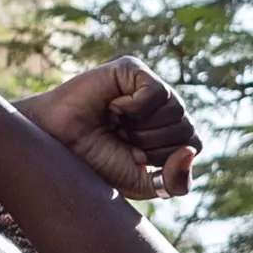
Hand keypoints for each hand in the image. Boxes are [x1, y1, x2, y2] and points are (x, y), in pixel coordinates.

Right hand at [24, 59, 200, 199]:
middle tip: (121, 138)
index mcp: (170, 129)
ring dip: (142, 128)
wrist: (59, 147)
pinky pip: (157, 91)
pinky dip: (135, 107)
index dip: (164, 157)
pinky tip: (113, 107)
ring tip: (115, 123)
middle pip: (186, 128)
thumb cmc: (98, 162)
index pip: (193, 144)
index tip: (134, 156)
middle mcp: (164, 105)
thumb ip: (176, 181)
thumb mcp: (143, 183)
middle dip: (152, 144)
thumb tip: (190, 152)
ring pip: (176, 109)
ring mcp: (148, 84)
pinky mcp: (131, 69)